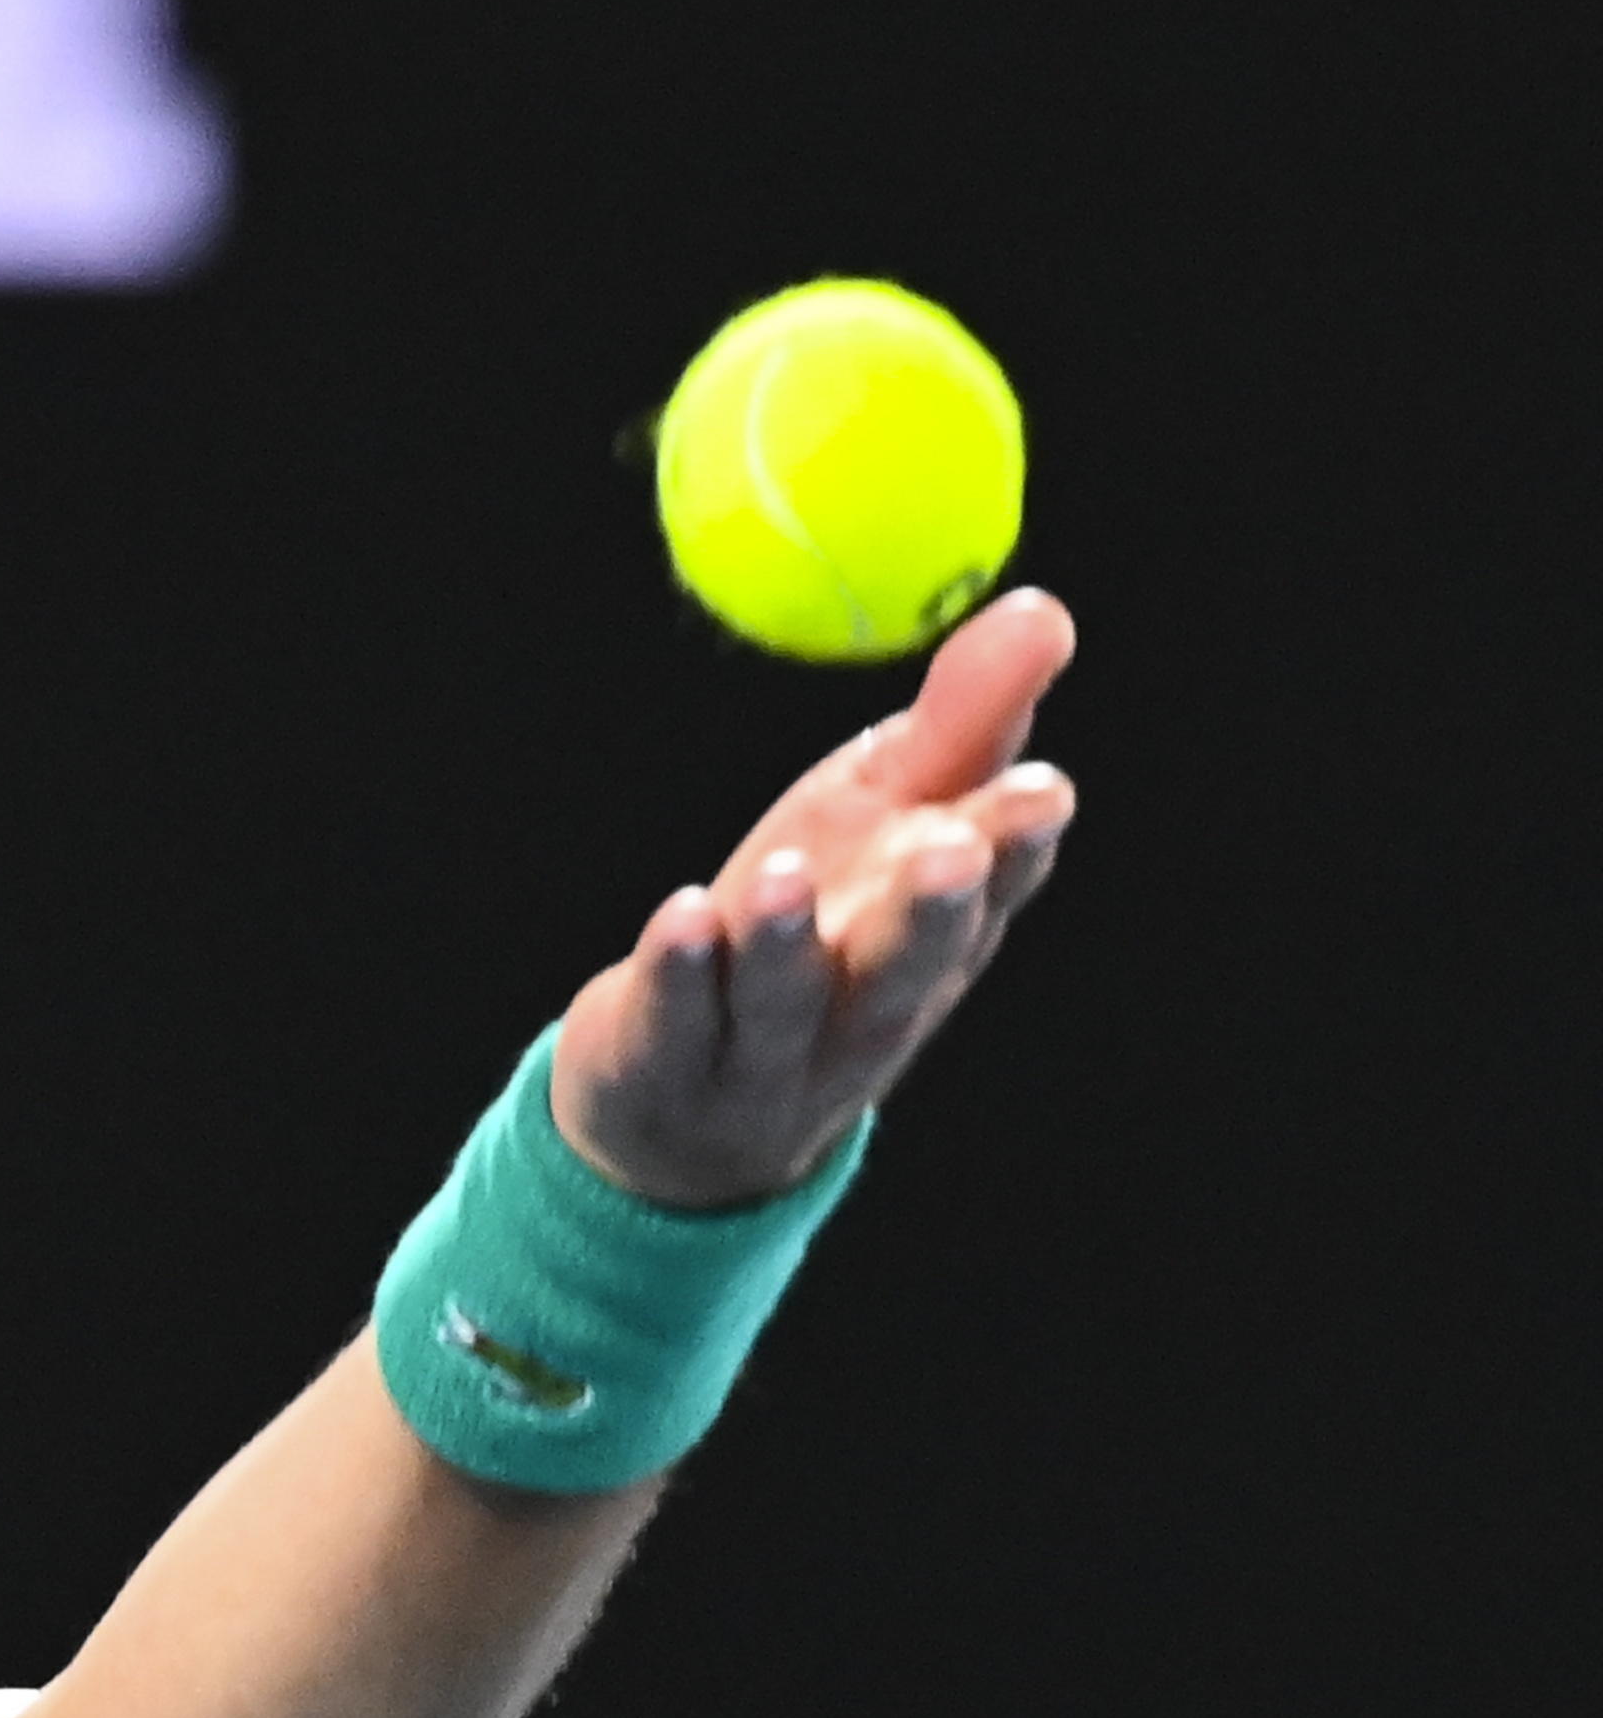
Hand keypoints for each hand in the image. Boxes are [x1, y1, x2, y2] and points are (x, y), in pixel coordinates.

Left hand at [550, 589, 1079, 1206]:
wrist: (688, 1110)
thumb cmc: (818, 929)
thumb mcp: (884, 820)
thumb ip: (961, 725)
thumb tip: (1046, 607)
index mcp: (931, 941)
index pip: (989, 896)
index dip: (1014, 849)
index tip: (1041, 792)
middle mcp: (863, 1002)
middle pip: (905, 964)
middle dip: (930, 910)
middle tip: (950, 850)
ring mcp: (768, 1048)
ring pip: (784, 999)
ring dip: (790, 941)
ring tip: (788, 872)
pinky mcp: (670, 1065)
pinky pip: (678, 1020)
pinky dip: (681, 971)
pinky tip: (681, 913)